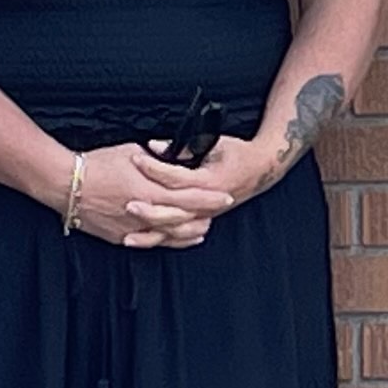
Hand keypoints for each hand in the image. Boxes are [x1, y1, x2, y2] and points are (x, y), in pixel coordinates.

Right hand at [65, 141, 232, 249]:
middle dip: (205, 216)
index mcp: (151, 190)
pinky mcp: (121, 237)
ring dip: (189, 232)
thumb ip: (156, 161)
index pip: (190, 197)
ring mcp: (133, 229)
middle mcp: (145, 213)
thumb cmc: (96, 164)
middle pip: (185, 220)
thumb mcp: (132, 152)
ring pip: (170, 235)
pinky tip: (175, 240)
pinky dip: (166, 241)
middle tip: (219, 212)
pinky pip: (150, 243)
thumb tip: (172, 159)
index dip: (210, 198)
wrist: (65, 183)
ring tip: (204, 228)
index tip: (226, 196)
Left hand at [108, 131, 269, 247]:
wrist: (261, 169)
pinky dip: (162, 240)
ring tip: (127, 236)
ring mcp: (206, 215)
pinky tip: (145, 243)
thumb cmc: (237, 153)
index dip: (154, 168)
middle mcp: (208, 204)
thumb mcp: (214, 143)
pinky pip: (181, 236)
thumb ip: (186, 147)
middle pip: (173, 211)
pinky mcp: (203, 220)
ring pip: (175, 231)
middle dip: (148, 210)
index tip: (135, 159)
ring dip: (151, 234)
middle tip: (126, 205)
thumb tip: (156, 147)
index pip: (176, 177)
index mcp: (209, 181)